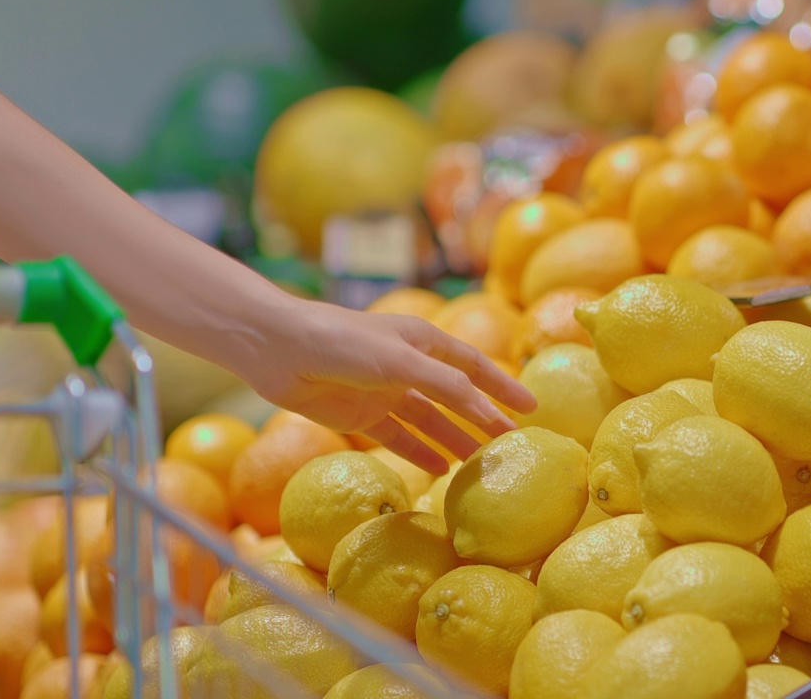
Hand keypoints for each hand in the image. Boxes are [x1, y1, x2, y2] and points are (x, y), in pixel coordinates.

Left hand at [240, 297, 536, 474]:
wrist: (279, 349)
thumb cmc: (344, 342)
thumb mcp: (402, 362)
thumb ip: (446, 386)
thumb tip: (486, 410)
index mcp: (423, 340)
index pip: (474, 367)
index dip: (503, 387)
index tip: (531, 408)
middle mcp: (408, 365)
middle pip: (455, 397)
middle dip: (482, 419)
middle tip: (510, 445)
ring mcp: (385, 391)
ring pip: (430, 421)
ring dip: (454, 440)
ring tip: (479, 464)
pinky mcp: (360, 415)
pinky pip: (399, 438)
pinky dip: (420, 452)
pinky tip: (440, 470)